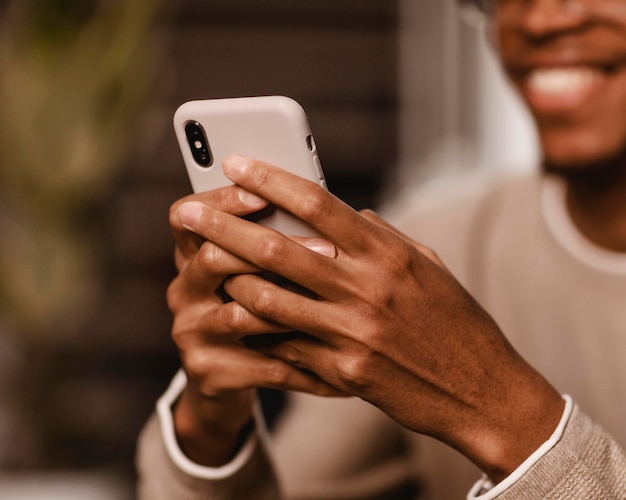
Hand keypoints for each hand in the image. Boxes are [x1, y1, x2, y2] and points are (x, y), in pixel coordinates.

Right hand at [168, 185, 340, 466]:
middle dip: (270, 251)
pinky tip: (337, 365)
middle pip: (212, 258)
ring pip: (239, 314)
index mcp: (191, 257)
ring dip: (290, 309)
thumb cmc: (251, 309)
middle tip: (327, 251)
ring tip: (335, 306)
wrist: (224, 377)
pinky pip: (262, 364)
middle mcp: (184, 291)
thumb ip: (272, 242)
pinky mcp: (208, 372)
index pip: (186, 217)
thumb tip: (329, 209)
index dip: (220, 203)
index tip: (263, 196)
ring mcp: (192, 333)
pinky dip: (303, 364)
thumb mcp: (251, 272)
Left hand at [177, 154, 564, 480]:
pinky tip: (233, 314)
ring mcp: (352, 333)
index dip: (269, 178)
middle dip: (222, 224)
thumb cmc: (456, 321)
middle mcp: (367, 288)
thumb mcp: (426, 266)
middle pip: (277, 247)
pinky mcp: (343, 373)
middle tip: (185, 209)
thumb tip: (347, 212)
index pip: (317, 202)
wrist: (483, 389)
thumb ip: (382, 236)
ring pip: (267, 298)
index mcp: (388, 253)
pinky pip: (284, 344)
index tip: (234, 163)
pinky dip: (256, 326)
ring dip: (229, 277)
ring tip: (202, 261)